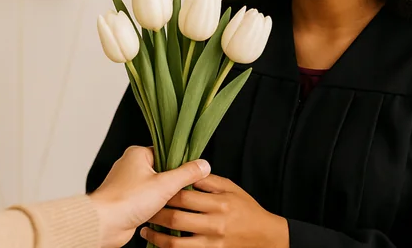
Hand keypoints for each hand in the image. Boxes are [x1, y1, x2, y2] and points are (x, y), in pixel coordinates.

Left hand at [89, 146, 210, 247]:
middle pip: (162, 169)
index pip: (166, 152)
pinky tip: (163, 211)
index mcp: (137, 154)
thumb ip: (186, 174)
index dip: (180, 163)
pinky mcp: (126, 200)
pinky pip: (146, 198)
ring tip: (175, 202)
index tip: (192, 172)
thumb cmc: (127, 201)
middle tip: (185, 189)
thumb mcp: (165, 184)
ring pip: (154, 186)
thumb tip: (204, 165)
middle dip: (173, 181)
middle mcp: (130, 165)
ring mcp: (127, 183)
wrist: (104, 225)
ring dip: (164, 195)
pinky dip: (155, 205)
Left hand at [142, 174, 288, 247]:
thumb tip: (189, 170)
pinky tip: (157, 242)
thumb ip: (210, 181)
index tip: (155, 187)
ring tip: (147, 227)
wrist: (265, 238)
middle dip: (158, 210)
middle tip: (146, 205)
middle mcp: (215, 221)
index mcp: (220, 201)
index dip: (166, 190)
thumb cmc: (248, 210)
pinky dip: (165, 247)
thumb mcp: (233, 188)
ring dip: (157, 233)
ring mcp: (211, 241)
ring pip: (175, 238)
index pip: (185, 193)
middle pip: (177, 214)